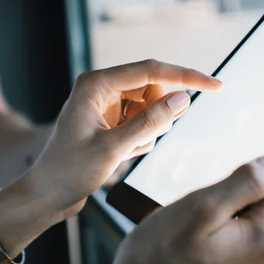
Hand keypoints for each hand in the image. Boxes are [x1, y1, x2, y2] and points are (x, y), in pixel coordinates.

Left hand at [0, 60, 220, 256]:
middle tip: (143, 139)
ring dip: (149, 129)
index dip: (186, 77)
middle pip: (151, 87)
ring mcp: (105, 104)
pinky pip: (141, 121)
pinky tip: (122, 154)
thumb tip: (183, 98)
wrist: (48, 194)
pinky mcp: (110, 120)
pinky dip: (141, 137)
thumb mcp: (113, 148)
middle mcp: (101, 88)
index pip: (151, 70)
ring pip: (149, 106)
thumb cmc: (71, 170)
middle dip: (158, 112)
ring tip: (126, 150)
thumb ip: (150, 122)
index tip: (216, 85)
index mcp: (96, 84)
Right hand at [78, 156, 263, 263]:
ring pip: (249, 229)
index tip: (243, 150)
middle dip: (237, 195)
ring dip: (226, 218)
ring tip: (189, 226)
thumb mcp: (199, 208)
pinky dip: (220, 241)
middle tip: (199, 197)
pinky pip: (238, 252)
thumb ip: (244, 183)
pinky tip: (191, 246)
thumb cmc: (158, 262)